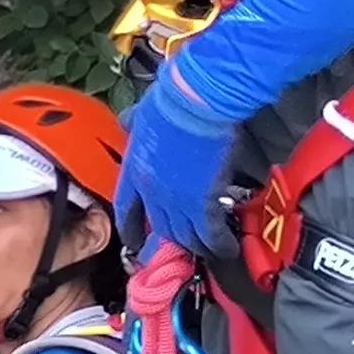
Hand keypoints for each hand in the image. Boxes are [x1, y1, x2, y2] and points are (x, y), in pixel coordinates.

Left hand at [117, 61, 238, 261]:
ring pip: (184, 235)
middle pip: (159, 226)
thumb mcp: (141, 114)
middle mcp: (151, 191)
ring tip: (209, 251)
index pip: (126, 208)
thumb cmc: (170, 102)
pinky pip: (209, 233)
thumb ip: (133, 123)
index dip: (131, 227)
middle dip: (170, 239)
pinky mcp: (203, 203)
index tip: (135, 241)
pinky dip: (218, 244)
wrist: (196, 104)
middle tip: (182, 247)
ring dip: (197, 246)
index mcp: (134, 170)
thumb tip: (126, 120)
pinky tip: (227, 248)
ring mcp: (176, 200)